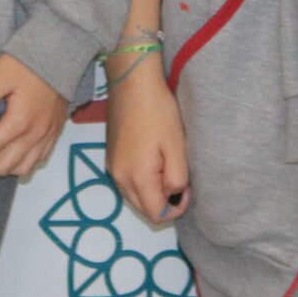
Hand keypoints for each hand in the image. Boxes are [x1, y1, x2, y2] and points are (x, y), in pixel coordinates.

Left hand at [0, 54, 69, 178]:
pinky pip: (37, 160)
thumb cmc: (26, 61)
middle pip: (0, 167)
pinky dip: (19, 162)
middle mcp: (35, 135)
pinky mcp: (55, 132)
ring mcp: (47, 136)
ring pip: (21, 169)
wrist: (60, 50)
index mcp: (19, 123)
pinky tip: (7, 149)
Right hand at [104, 56, 188, 224]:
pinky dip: (141, 181)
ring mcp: (111, 167)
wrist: (131, 82)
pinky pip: (126, 181)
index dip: (176, 209)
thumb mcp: (176, 146)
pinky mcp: (110, 156)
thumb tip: (173, 194)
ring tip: (168, 167)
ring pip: (133, 197)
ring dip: (152, 193)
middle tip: (180, 180)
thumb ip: (177, 178)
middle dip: (163, 203)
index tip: (187, 188)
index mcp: (136, 178)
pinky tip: (153, 160)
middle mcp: (118, 177)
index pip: (156, 215)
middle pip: (143, 209)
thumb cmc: (158, 112)